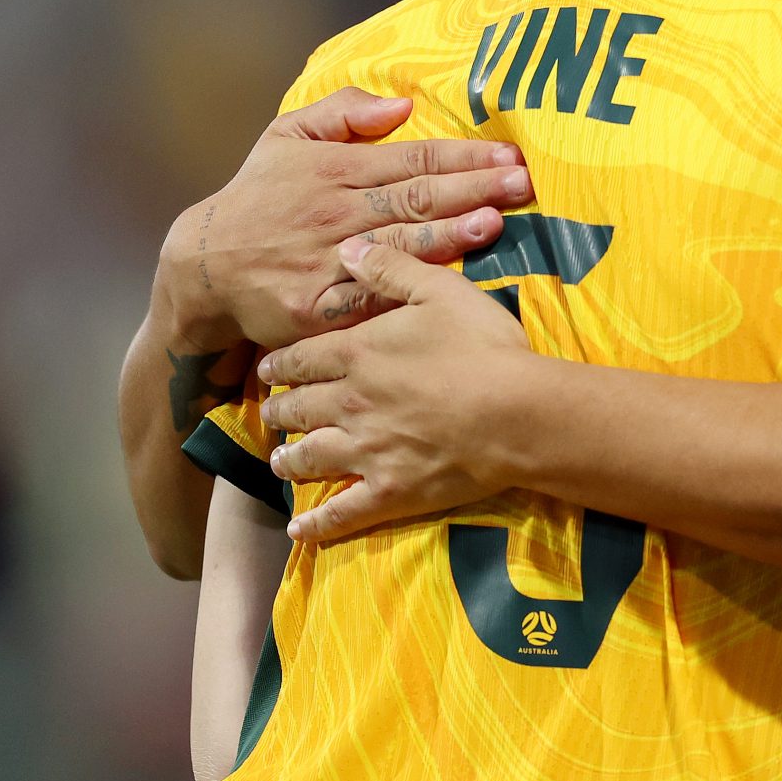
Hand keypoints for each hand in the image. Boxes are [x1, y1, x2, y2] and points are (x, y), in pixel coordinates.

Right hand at [154, 89, 529, 350]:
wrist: (203, 266)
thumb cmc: (258, 196)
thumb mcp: (287, 136)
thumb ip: (343, 112)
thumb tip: (402, 104)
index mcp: (335, 170)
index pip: (411, 159)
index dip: (463, 157)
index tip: (508, 156)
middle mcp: (335, 214)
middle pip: (414, 200)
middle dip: (472, 190)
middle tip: (521, 184)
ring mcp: (326, 263)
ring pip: (397, 248)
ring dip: (449, 236)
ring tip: (494, 222)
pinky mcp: (315, 310)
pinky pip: (368, 301)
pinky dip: (406, 293)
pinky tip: (445, 285)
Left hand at [256, 237, 537, 541]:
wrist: (516, 412)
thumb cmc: (483, 345)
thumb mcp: (441, 290)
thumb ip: (391, 268)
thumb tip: (346, 248)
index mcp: (358, 354)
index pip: (302, 359)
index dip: (281, 365)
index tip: (266, 371)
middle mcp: (349, 404)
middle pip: (299, 409)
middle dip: (280, 410)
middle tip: (271, 413)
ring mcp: (366, 452)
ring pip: (310, 458)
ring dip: (290, 459)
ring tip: (281, 461)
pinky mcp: (389, 491)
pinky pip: (341, 513)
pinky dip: (317, 525)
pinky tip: (298, 531)